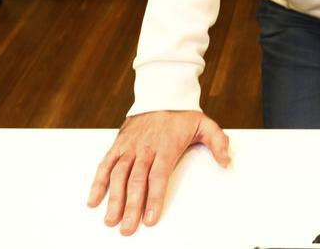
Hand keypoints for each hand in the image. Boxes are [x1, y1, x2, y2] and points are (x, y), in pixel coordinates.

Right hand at [88, 110, 230, 235]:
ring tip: (110, 220)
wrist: (161, 92)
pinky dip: (98, 182)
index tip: (150, 218)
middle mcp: (145, 148)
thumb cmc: (183, 113)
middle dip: (131, 206)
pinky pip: (105, 164)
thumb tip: (226, 161)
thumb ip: (217, 142)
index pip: (158, 176)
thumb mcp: (205, 124)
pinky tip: (93, 200)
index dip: (153, 198)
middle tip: (127, 228)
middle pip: (135, 181)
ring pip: (118, 174)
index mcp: (166, 146)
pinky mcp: (119, 144)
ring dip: (113, 198)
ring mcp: (130, 146)